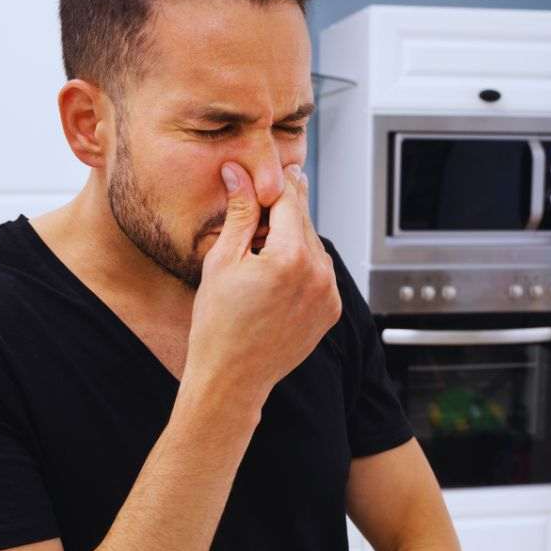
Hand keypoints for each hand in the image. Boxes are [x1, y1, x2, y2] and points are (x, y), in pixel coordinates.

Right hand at [184, 161, 341, 411]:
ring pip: (312, 245)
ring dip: (290, 239)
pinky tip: (272, 277)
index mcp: (291, 257)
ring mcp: (329, 293)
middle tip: (253, 211)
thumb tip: (239, 173)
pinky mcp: (331, 310)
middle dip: (279, 211)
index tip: (262, 172)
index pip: (288, 199)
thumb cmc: (218, 325)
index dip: (272, 183)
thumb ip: (239, 213)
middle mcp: (319, 273)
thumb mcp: (222, 261)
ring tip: (258, 254)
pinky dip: (301, 265)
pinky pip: (319, 272)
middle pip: (302, 220)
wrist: (233, 378)